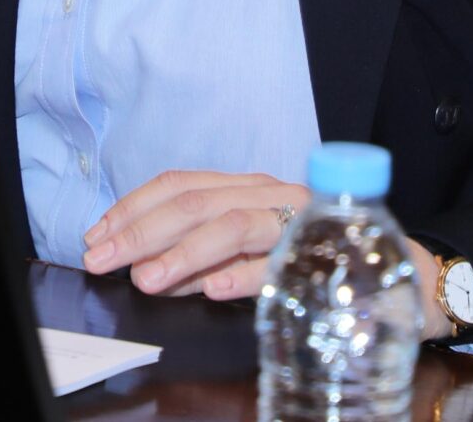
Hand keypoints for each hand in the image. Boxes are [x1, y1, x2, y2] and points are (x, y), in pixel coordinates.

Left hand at [82, 171, 315, 303]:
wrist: (377, 262)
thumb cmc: (300, 254)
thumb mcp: (239, 252)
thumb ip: (196, 260)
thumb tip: (143, 270)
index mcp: (242, 186)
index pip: (178, 184)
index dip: (133, 206)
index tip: (96, 235)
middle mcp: (265, 193)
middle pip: (195, 203)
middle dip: (141, 231)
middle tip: (102, 259)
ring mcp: (292, 220)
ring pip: (232, 224)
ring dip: (183, 253)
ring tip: (147, 279)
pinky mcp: (317, 252)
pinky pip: (278, 263)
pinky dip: (244, 274)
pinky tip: (215, 289)